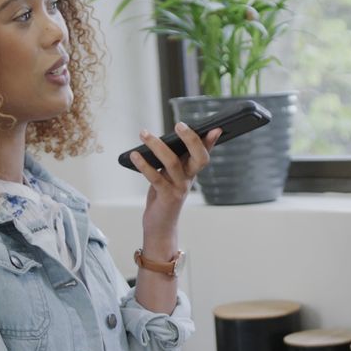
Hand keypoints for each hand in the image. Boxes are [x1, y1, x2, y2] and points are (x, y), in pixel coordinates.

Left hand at [129, 123, 221, 245]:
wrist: (161, 226)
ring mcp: (179, 188)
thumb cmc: (164, 196)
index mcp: (191, 171)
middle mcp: (189, 179)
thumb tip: (168, 138)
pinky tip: (135, 155)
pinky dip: (143, 164)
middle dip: (191, 139)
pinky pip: (155, 177)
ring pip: (172, 162)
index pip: (205, 154)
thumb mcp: (172, 175)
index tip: (216, 128)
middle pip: (199, 157)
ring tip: (144, 133)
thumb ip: (175, 159)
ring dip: (157, 146)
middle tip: (179, 125)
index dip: (211, 141)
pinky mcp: (166, 196)